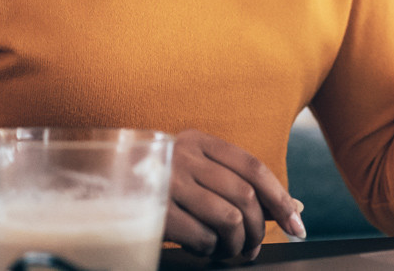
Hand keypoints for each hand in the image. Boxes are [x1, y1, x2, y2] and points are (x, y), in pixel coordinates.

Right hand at [165, 130, 305, 260]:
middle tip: (256, 247)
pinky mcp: (153, 211)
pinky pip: (201, 236)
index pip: (253, 168)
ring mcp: (167, 182)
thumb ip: (240, 183)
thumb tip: (295, 206)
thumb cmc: (157, 180)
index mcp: (199, 141)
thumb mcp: (196, 170)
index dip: (280, 198)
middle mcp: (184, 156)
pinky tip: (207, 251)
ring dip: (238, 244)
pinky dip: (212, 250)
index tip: (298, 224)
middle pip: (244, 195)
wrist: (95, 182)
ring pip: (228, 218)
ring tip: (233, 252)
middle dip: (260, 228)